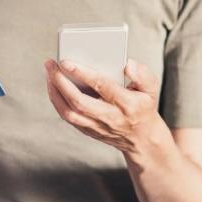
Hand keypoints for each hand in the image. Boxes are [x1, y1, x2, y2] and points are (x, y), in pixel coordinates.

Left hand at [44, 58, 164, 152]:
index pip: (102, 86)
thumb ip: (143, 74)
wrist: (141, 139)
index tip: (66, 61)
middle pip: (79, 102)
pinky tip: (53, 86)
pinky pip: (68, 117)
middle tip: (51, 64)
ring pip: (69, 113)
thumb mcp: (152, 90)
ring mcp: (97, 127)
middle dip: (61, 82)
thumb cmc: (144, 107)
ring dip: (55, 92)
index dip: (83, 73)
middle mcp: (110, 118)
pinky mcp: (88, 131)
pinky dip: (57, 101)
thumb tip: (127, 64)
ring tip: (49, 73)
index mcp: (127, 105)